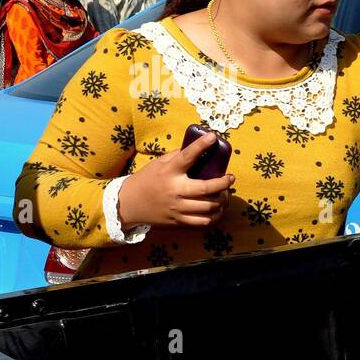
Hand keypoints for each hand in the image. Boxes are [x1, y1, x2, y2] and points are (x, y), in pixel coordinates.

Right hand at [117, 132, 233, 227]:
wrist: (129, 204)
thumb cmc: (147, 180)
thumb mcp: (158, 164)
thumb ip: (177, 156)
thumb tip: (199, 147)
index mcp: (169, 172)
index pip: (187, 156)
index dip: (201, 145)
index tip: (213, 137)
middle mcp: (174, 190)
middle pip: (206, 188)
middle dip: (223, 183)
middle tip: (230, 178)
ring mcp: (177, 208)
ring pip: (208, 207)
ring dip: (222, 200)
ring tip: (224, 195)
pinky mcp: (178, 221)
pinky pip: (203, 222)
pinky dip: (215, 216)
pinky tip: (218, 210)